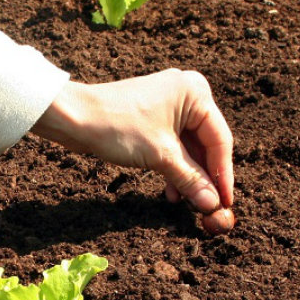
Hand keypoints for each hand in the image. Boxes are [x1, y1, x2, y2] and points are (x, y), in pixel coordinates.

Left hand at [31, 69, 234, 226]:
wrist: (74, 117)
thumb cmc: (117, 126)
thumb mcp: (161, 157)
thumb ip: (191, 180)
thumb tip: (213, 204)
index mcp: (195, 93)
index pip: (219, 139)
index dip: (224, 175)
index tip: (226, 203)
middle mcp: (187, 94)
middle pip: (206, 144)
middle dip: (205, 177)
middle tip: (209, 207)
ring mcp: (170, 104)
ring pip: (190, 148)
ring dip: (189, 176)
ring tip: (187, 203)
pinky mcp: (154, 117)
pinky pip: (174, 146)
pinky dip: (175, 168)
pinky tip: (172, 191)